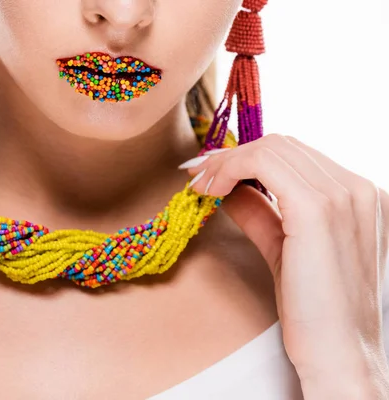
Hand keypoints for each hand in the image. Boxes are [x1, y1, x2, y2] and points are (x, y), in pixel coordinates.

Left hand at [180, 134, 388, 397]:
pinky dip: (229, 169)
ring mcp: (342, 195)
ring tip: (201, 186)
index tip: (211, 172)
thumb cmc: (315, 310)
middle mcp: (356, 188)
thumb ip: (261, 212)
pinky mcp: (317, 209)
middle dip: (231, 156)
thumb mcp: (284, 247)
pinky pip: (263, 164)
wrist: (338, 354)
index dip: (246, 158)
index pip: (294, 154)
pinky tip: (211, 190)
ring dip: (226, 162)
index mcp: (357, 195)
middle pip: (280, 145)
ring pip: (270, 148)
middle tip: (199, 177)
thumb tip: (229, 187)